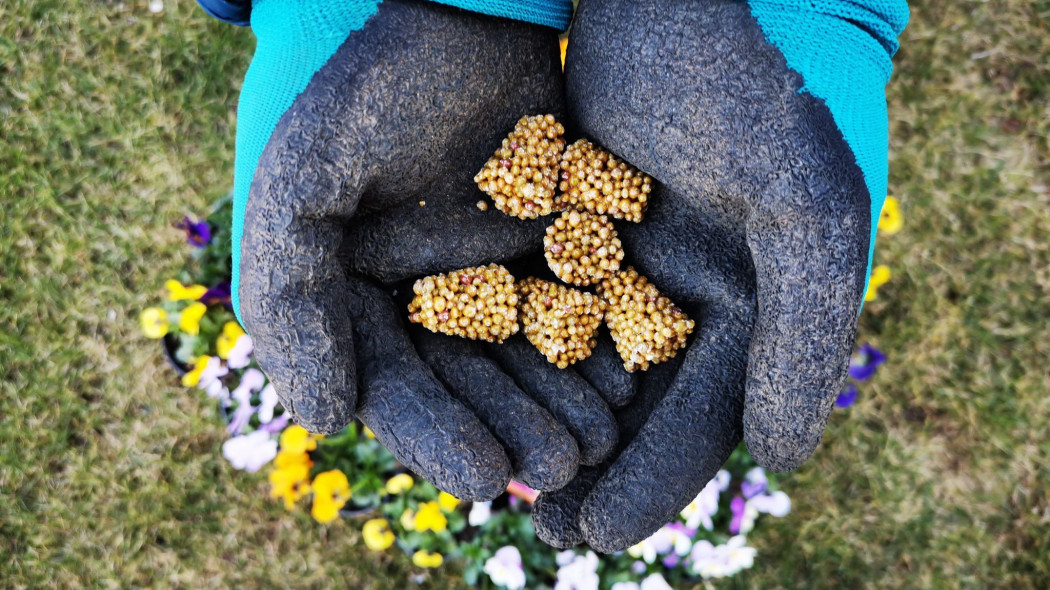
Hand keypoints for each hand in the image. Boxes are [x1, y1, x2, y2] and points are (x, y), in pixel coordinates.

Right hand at [234, 0, 622, 499]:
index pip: (389, 382)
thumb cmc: (357, 83)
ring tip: (595, 443)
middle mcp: (413, 288)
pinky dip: (592, 340)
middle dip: (507, 427)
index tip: (483, 476)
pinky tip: (623, 379)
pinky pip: (569, 299)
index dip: (432, 434)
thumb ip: (292, 301)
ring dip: (555, 399)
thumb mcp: (301, 186)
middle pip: (463, 380)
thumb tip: (325, 419)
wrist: (446, 4)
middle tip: (555, 470)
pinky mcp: (541, 233)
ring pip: (522, 351)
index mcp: (346, 290)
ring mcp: (481, 262)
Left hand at [532, 0, 907, 548]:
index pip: (705, 416)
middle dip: (591, 464)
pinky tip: (470, 381)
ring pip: (580, 356)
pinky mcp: (576, 214)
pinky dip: (511, 339)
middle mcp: (696, 289)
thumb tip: (786, 460)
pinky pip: (540, 290)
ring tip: (499, 473)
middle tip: (540, 524)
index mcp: (761, 302)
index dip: (655, 479)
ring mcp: (633, 252)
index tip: (598, 535)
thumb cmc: (769, 85)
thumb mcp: (810, 210)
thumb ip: (807, 337)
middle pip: (636, 402)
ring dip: (542, 414)